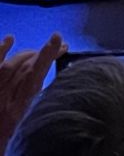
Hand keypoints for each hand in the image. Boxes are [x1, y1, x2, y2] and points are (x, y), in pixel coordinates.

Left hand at [0, 33, 66, 148]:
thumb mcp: (30, 129)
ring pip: (9, 65)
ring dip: (26, 53)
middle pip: (24, 68)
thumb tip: (52, 90)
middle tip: (58, 48)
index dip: (46, 55)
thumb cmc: (10, 145)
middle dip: (42, 54)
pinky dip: (0, 52)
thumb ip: (39, 108)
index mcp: (17, 111)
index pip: (33, 76)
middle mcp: (3, 99)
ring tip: (39, 49)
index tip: (58, 39)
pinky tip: (9, 39)